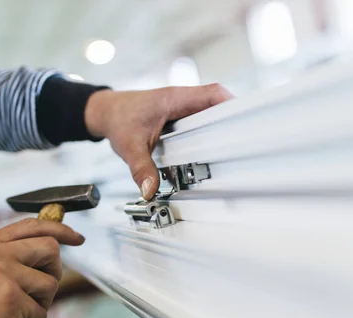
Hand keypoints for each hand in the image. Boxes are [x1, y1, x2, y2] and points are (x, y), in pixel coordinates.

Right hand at [0, 219, 84, 317]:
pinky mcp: (11, 298)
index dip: (60, 231)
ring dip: (39, 307)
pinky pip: (40, 314)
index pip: (32, 225)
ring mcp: (3, 272)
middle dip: (54, 272)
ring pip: (49, 284)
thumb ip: (4, 258)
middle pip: (50, 248)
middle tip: (40, 294)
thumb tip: (44, 254)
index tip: (77, 239)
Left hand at [85, 84, 232, 198]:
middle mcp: (183, 99)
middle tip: (245, 141)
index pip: (213, 93)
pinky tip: (215, 148)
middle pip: (219, 103)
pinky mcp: (181, 116)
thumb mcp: (129, 146)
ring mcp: (183, 107)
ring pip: (212, 111)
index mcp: (175, 99)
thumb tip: (150, 190)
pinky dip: (210, 131)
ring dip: (222, 126)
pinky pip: (203, 119)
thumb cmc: (118, 119)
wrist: (107, 112)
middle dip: (233, 120)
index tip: (245, 121)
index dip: (232, 105)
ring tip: (236, 147)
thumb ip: (141, 168)